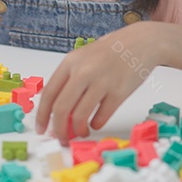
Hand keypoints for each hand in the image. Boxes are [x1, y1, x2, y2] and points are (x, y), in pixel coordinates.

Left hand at [35, 23, 159, 141]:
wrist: (140, 42)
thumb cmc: (109, 52)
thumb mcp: (83, 58)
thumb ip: (69, 80)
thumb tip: (56, 111)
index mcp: (70, 63)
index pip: (49, 94)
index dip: (42, 115)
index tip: (41, 128)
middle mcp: (83, 72)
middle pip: (61, 108)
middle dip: (58, 129)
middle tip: (60, 138)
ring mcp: (102, 82)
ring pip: (80, 116)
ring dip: (78, 130)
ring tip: (80, 132)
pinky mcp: (119, 92)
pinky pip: (101, 117)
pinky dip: (95, 125)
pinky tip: (95, 123)